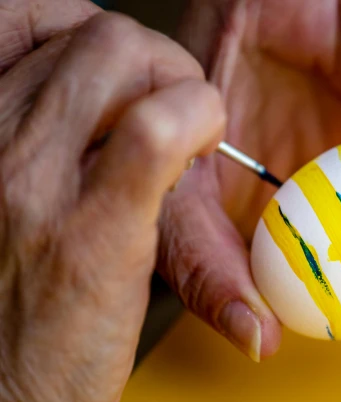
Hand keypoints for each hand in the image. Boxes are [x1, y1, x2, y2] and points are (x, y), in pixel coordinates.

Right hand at [0, 4, 225, 401]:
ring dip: (180, 86)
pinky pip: (156, 131)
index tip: (128, 80)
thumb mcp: (3, 205)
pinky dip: (197, 120)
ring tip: (187, 140)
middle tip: (174, 114)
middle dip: (155, 60)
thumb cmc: (7, 313)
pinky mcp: (96, 233)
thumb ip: (34, 146)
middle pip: (96, 35)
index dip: (96, 36)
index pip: (34, 20)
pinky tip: (201, 154)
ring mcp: (36, 183)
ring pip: (123, 58)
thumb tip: (103, 106)